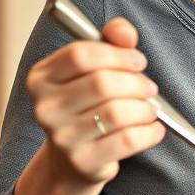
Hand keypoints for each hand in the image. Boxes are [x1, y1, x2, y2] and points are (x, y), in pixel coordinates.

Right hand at [25, 17, 164, 188]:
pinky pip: (127, 141)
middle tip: (149, 87)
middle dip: (136, 83)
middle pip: (101, 83)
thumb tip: (124, 33)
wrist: (72, 161)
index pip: (80, 55)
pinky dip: (149, 132)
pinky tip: (154, 128)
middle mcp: (45, 108)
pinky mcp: (82, 162)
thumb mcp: (93, 68)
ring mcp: (61, 137)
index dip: (117, 54)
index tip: (138, 60)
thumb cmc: (86, 106)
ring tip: (151, 108)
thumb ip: (110, 41)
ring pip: (116, 113)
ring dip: (144, 108)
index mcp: (41, 78)